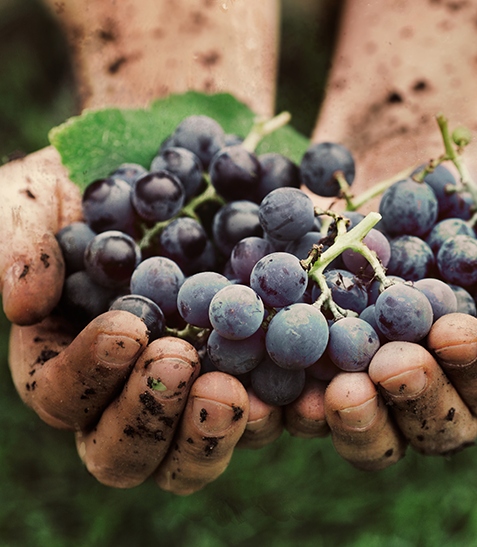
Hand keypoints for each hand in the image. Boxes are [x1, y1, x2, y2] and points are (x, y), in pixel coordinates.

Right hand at [2, 0, 281, 493]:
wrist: (170, 169)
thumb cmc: (94, 186)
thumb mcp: (39, 194)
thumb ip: (20, 240)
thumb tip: (23, 304)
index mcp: (70, 362)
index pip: (64, 396)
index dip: (90, 374)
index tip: (129, 326)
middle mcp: (128, 390)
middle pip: (126, 451)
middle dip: (150, 415)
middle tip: (182, 363)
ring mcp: (191, 389)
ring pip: (192, 453)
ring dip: (211, 435)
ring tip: (235, 390)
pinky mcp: (248, 375)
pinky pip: (264, 413)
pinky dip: (282, 412)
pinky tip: (303, 390)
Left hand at [281, 129, 476, 468]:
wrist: (398, 152)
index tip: (453, 331)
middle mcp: (432, 376)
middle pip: (431, 424)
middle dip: (413, 400)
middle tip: (389, 367)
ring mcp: (370, 371)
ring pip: (368, 425)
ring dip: (351, 419)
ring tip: (331, 394)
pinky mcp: (315, 355)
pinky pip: (300, 391)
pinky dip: (286, 397)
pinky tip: (271, 385)